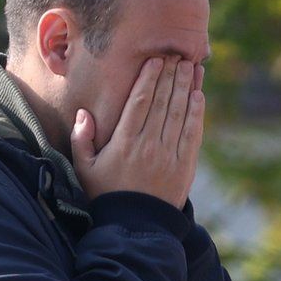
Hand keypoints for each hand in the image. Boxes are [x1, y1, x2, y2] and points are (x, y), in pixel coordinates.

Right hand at [70, 57, 204, 208]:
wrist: (135, 226)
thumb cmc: (105, 194)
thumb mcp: (84, 168)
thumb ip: (81, 139)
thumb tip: (84, 113)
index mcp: (123, 142)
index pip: (139, 103)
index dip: (149, 79)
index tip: (155, 60)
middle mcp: (148, 145)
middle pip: (163, 102)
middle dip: (171, 76)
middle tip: (177, 55)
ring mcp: (169, 154)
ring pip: (180, 113)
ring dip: (186, 87)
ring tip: (191, 67)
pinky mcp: (185, 165)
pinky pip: (192, 133)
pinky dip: (196, 112)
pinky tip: (198, 96)